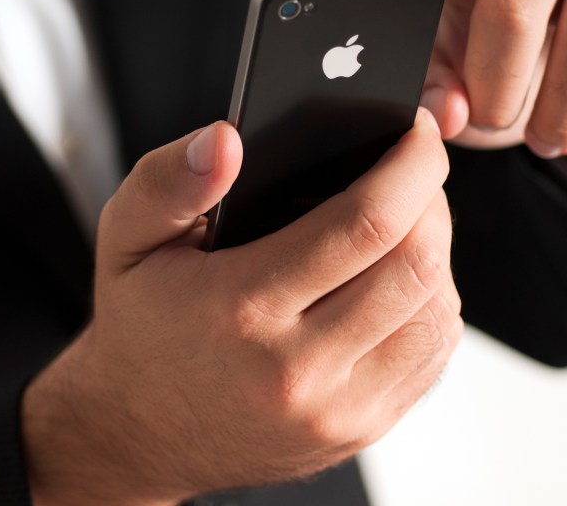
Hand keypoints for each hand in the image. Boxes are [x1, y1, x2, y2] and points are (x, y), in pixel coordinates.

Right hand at [22, 111, 461, 504]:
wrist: (140, 435)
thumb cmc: (143, 327)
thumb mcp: (129, 240)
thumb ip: (171, 181)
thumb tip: (226, 139)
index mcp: (242, 308)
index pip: (364, 224)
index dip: (409, 166)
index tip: (417, 131)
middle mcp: (299, 369)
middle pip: (417, 266)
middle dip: (432, 201)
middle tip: (414, 170)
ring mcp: (338, 410)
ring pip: (437, 312)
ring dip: (436, 253)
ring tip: (404, 224)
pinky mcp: (363, 430)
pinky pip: (431, 356)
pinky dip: (432, 305)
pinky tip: (397, 281)